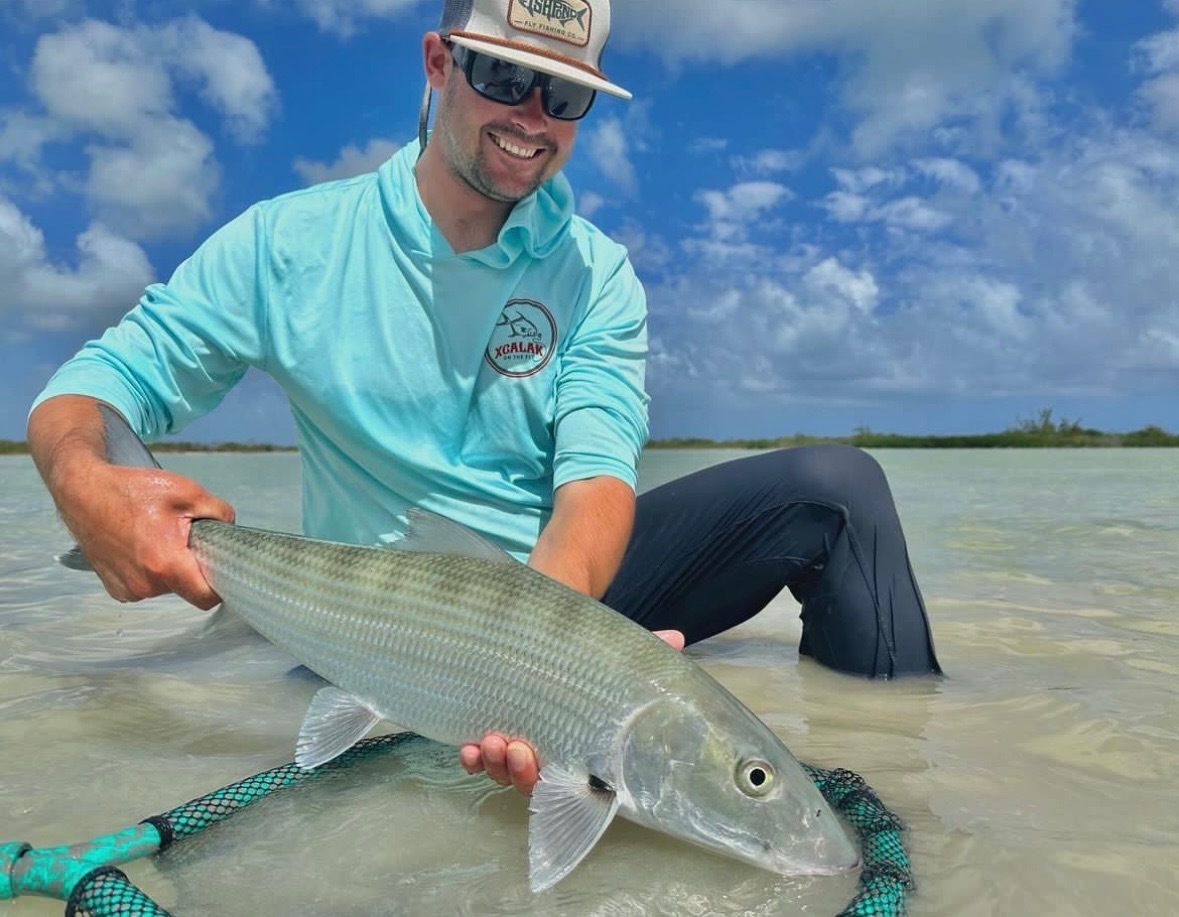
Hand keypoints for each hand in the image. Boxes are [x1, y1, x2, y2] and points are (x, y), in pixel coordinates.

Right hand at [57, 459, 234, 609]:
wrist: (83, 492)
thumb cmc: (132, 490)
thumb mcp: (187, 492)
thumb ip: (220, 513)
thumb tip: (231, 531)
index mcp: (166, 565)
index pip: (205, 598)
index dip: (220, 586)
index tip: (223, 569)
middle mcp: (145, 585)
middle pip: (186, 588)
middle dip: (192, 567)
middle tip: (185, 538)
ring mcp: (127, 590)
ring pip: (166, 587)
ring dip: (169, 568)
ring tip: (158, 537)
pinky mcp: (114, 588)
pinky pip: (146, 586)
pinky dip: (150, 570)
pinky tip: (142, 546)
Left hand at [458, 629, 684, 794]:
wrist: (551, 637)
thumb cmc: (586, 656)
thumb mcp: (614, 655)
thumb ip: (644, 651)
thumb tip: (677, 638)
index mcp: (581, 749)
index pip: (573, 782)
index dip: (559, 785)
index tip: (548, 769)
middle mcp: (549, 756)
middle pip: (532, 784)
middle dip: (520, 772)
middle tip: (516, 748)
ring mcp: (517, 748)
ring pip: (503, 774)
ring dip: (494, 765)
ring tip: (489, 742)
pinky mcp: (491, 732)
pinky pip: (478, 759)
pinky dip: (472, 758)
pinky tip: (468, 748)